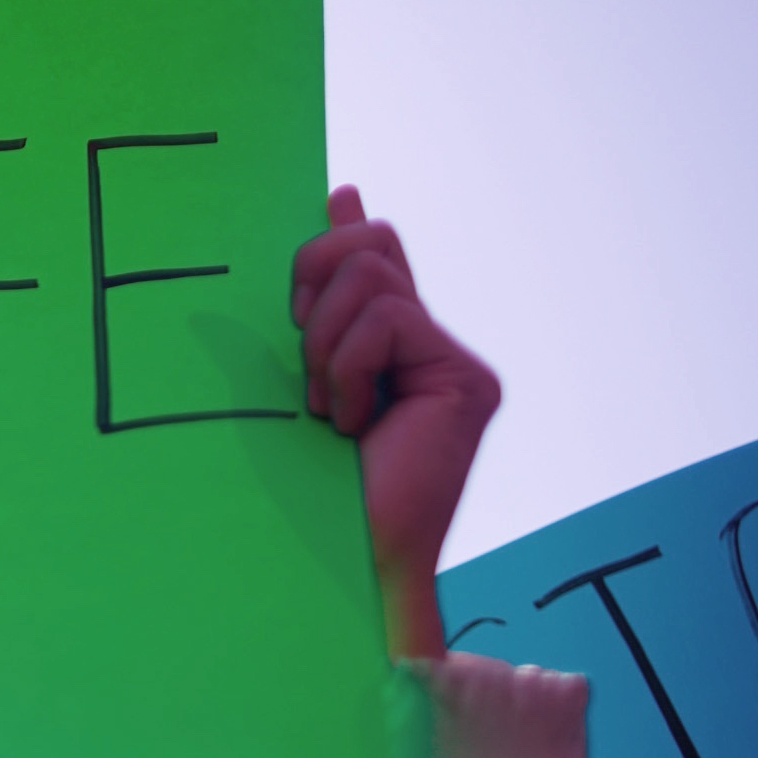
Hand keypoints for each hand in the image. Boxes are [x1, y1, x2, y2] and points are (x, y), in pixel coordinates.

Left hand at [291, 187, 500, 660]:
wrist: (340, 562)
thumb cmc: (303, 487)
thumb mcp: (289, 384)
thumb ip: (308, 314)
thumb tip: (320, 224)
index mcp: (387, 353)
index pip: (375, 262)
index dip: (346, 228)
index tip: (334, 195)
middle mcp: (431, 350)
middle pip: (368, 246)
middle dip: (310, 283)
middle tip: (302, 368)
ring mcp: (455, 365)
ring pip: (370, 274)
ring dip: (323, 345)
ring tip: (328, 413)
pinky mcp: (468, 381)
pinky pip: (387, 319)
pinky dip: (348, 367)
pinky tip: (353, 424)